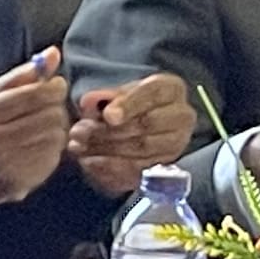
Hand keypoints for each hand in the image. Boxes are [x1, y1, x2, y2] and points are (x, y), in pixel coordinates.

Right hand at [0, 51, 68, 238]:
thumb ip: (12, 80)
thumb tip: (52, 54)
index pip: (35, 95)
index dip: (53, 87)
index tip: (54, 85)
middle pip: (50, 116)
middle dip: (55, 107)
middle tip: (44, 107)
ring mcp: (4, 167)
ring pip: (55, 138)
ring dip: (54, 129)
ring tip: (37, 128)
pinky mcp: (13, 186)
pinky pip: (50, 162)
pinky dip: (48, 151)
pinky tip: (32, 149)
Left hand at [68, 71, 198, 195]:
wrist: (142, 127)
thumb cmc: (129, 106)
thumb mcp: (117, 94)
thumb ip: (104, 97)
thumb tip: (88, 102)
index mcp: (171, 89)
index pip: (153, 93)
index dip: (129, 104)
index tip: (108, 115)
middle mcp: (181, 116)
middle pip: (147, 123)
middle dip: (108, 130)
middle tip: (78, 133)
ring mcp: (176, 143)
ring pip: (142, 147)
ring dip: (106, 149)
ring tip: (78, 147)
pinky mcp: (165, 165)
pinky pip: (139, 169)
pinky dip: (110, 168)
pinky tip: (89, 162)